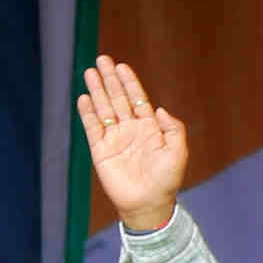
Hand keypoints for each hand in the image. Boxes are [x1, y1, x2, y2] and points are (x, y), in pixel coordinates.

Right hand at [75, 58, 191, 234]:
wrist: (148, 204)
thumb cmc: (166, 180)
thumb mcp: (178, 153)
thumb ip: (173, 129)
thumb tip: (160, 108)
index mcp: (150, 128)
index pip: (137, 99)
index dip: (130, 83)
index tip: (122, 66)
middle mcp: (131, 129)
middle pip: (118, 98)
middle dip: (110, 80)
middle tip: (103, 59)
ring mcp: (115, 138)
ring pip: (104, 109)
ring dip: (97, 91)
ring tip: (90, 72)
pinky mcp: (101, 150)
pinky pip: (92, 128)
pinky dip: (87, 113)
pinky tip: (84, 98)